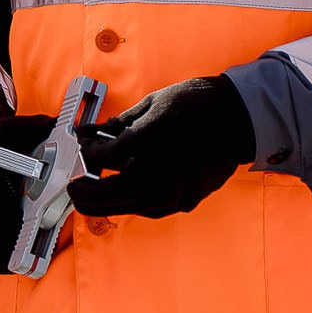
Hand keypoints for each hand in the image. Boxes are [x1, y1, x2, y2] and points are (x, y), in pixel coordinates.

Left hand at [67, 76, 254, 219]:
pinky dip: (130, 203)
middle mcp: (160, 170)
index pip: (105, 157)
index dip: (87, 154)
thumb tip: (91, 133)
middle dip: (84, 192)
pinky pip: (147, 208)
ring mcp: (173, 191)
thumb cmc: (195, 104)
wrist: (238, 119)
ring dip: (104, 203)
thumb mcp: (153, 103)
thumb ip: (119, 124)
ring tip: (92, 194)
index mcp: (150, 140)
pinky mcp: (183, 202)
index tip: (81, 147)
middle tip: (73, 187)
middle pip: (109, 193)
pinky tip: (121, 195)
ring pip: (127, 207)